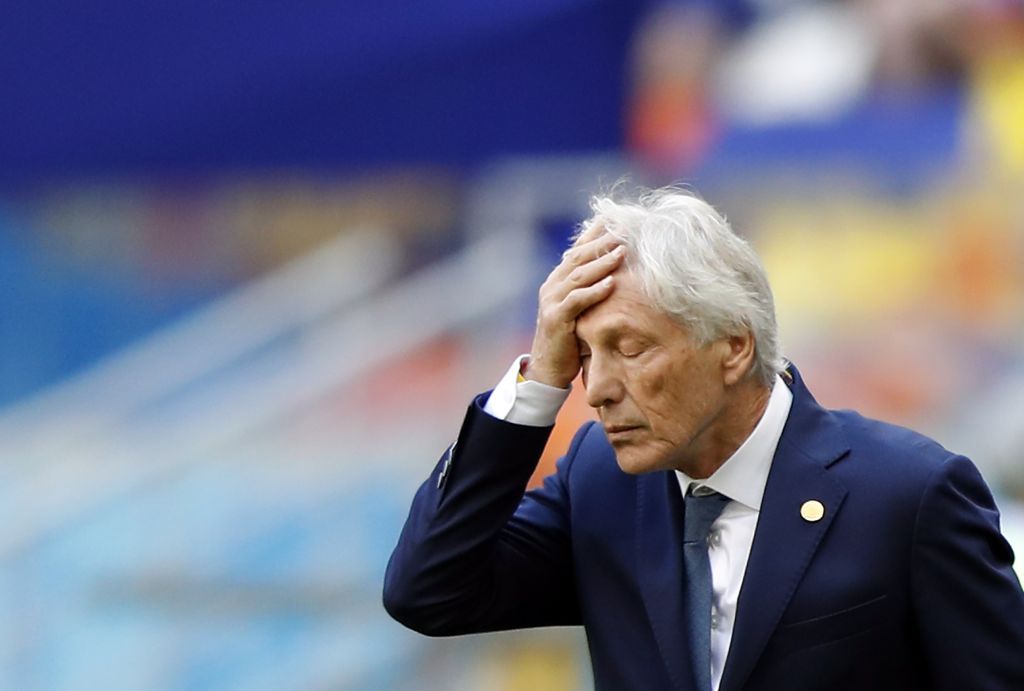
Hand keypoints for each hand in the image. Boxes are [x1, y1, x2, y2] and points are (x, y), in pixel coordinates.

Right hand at [524, 227, 624, 387]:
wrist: (548, 368)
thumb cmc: (569, 339)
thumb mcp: (580, 310)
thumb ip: (590, 290)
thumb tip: (617, 274)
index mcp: (557, 280)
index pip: (576, 250)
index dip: (594, 234)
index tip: (615, 220)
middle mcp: (552, 286)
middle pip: (578, 257)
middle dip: (601, 243)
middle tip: (624, 231)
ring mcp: (551, 301)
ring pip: (578, 275)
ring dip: (601, 263)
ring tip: (622, 252)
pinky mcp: (555, 319)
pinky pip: (577, 300)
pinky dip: (594, 291)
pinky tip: (611, 283)